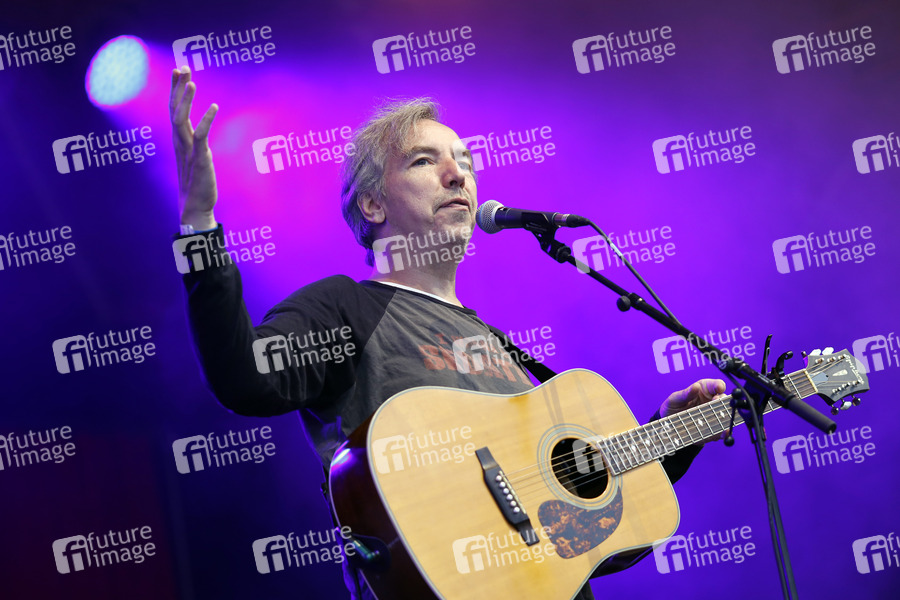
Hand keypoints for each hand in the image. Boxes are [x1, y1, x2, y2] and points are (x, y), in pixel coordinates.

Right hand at [170, 66, 218, 229]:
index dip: (175, 90)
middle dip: (177, 88)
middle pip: (174, 109)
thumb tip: (196, 131)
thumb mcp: (194, 157)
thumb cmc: (196, 183)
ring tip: (191, 82)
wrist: (196, 207)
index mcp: (178, 140)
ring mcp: (188, 150)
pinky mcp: (199, 159)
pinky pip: (200, 136)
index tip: (178, 71)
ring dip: (186, 100)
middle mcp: (179, 142)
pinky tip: (214, 107)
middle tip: (182, 67)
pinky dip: (206, 120)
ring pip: (182, 119)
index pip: (173, 109)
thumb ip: (193, 143)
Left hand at [659, 379, 726, 443]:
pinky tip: (724, 432)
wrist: (668, 425)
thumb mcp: (675, 398)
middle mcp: (712, 402)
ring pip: (726, 415)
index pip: (717, 385)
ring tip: (722, 419)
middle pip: (724, 400)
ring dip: (727, 416)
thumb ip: (686, 393)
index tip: (718, 388)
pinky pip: (722, 430)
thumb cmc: (673, 406)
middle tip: (715, 403)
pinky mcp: (713, 429)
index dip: (720, 386)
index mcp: (705, 390)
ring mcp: (714, 415)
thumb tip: (696, 386)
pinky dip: (725, 432)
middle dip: (723, 401)